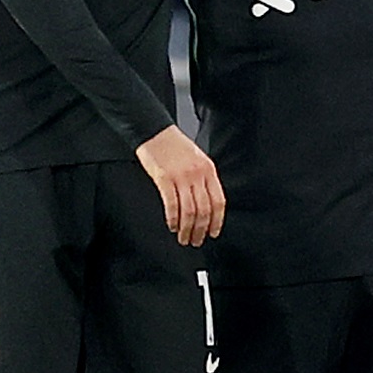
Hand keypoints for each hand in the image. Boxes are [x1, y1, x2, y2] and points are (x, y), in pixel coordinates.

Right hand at [137, 123, 224, 245]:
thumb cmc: (175, 145)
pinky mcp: (163, 178)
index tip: (213, 233)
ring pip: (189, 211)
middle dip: (201, 230)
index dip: (217, 221)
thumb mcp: (198, 159)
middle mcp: (197, 174)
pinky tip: (172, 226)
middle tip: (196, 241)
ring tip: (183, 238)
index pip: (218, 201)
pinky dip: (173, 219)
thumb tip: (207, 205)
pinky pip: (171, 204)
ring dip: (187, 229)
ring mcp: (181, 176)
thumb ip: (203, 179)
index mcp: (208, 170)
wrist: (155, 131)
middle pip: (204, 210)